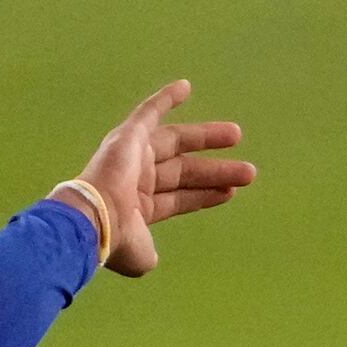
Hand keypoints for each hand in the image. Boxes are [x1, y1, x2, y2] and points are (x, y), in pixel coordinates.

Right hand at [58, 80, 254, 279]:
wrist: (98, 217)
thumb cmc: (119, 241)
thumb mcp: (140, 257)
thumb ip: (148, 254)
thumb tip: (150, 259)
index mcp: (140, 208)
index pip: (181, 198)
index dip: (206, 195)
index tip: (231, 192)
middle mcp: (137, 180)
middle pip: (186, 171)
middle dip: (216, 171)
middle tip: (248, 171)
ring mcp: (133, 157)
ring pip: (177, 142)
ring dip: (207, 137)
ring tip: (237, 135)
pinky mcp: (128, 136)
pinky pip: (148, 111)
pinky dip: (165, 98)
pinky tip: (186, 87)